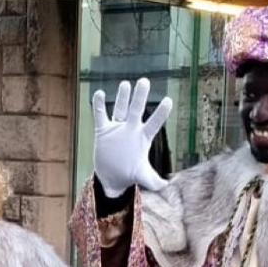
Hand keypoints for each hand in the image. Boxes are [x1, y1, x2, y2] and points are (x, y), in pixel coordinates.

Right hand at [91, 78, 172, 199]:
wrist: (111, 177)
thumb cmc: (129, 175)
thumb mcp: (142, 177)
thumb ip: (153, 180)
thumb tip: (166, 185)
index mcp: (143, 137)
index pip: (154, 123)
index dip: (161, 113)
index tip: (168, 100)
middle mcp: (131, 129)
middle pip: (136, 109)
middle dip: (140, 96)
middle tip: (144, 81)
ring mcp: (117, 128)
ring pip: (119, 108)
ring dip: (122, 97)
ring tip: (125, 84)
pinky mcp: (103, 130)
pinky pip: (100, 115)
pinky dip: (98, 105)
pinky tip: (99, 93)